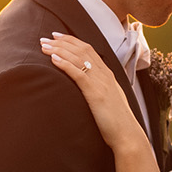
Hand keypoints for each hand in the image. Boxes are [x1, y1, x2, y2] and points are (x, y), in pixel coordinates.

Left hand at [40, 35, 143, 150]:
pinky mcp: (96, 93)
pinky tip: (53, 59)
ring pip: (78, 58)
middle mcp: (105, 75)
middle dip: (62, 42)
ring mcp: (101, 83)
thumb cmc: (117, 121)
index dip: (72, 41)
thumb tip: (87, 88)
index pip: (89, 50)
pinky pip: (79, 74)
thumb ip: (99, 90)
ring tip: (44, 46)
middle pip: (82, 50)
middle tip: (45, 38)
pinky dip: (65, 64)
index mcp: (108, 75)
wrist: (127, 134)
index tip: (57, 37)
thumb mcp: (108, 100)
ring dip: (59, 50)